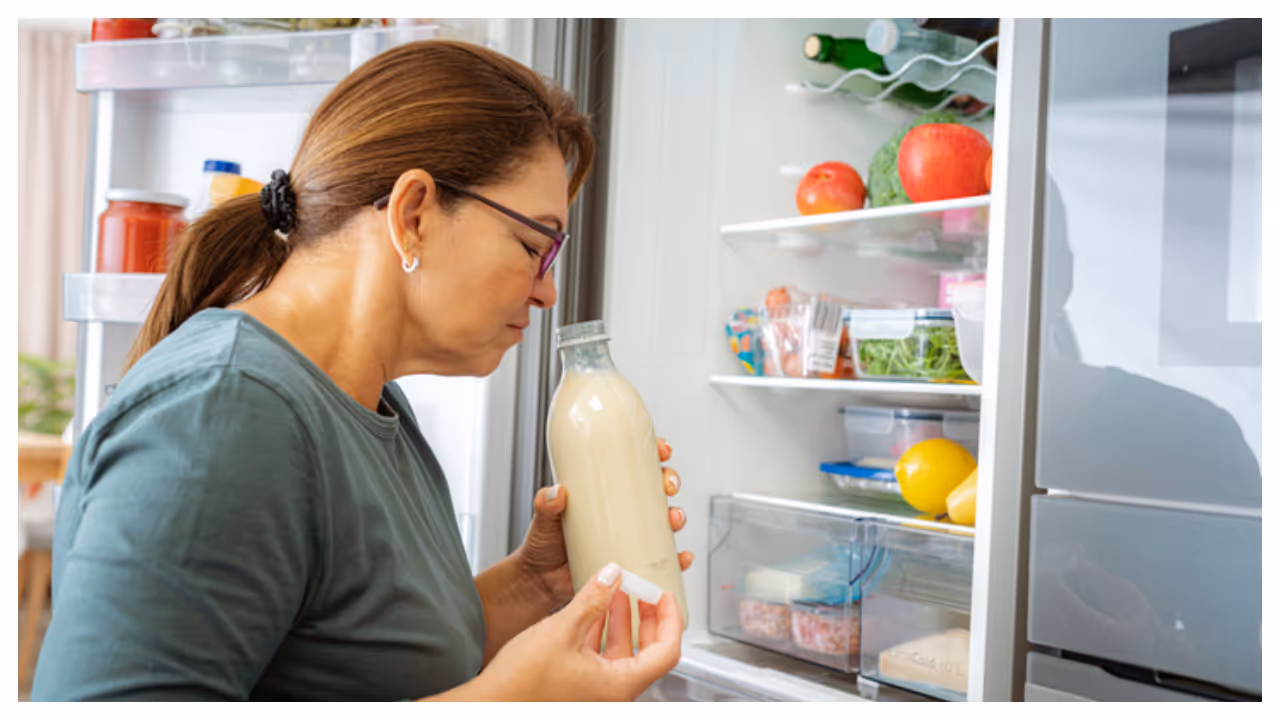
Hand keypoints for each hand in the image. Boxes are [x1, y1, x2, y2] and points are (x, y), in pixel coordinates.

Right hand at [435, 563, 682, 700]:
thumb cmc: (521, 683)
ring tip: (616, 590)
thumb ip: (592, 599)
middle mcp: (612, 694)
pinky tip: (591, 610)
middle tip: (644, 589)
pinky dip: (602, 632)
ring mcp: (596, 693)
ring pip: (623, 653)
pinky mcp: (578, 688)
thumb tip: (613, 573)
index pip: (667, 651)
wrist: (488, 705)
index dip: (671, 619)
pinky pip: (602, 658)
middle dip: (647, 617)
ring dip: (622, 621)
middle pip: (648, 652)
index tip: (665, 595)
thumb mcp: (562, 629)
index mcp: (619, 686)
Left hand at [517, 437, 692, 606]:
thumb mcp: (543, 519)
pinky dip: (677, 558)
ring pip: (664, 521)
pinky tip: (681, 557)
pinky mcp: (633, 563)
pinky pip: (662, 560)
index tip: (661, 450)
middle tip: (667, 486)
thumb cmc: (543, 546)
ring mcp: (629, 537)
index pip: (633, 465)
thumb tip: (557, 491)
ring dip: (676, 517)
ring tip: (672, 520)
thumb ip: (546, 504)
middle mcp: (621, 512)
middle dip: (669, 482)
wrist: (541, 583)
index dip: (652, 454)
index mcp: (603, 492)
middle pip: (656, 489)